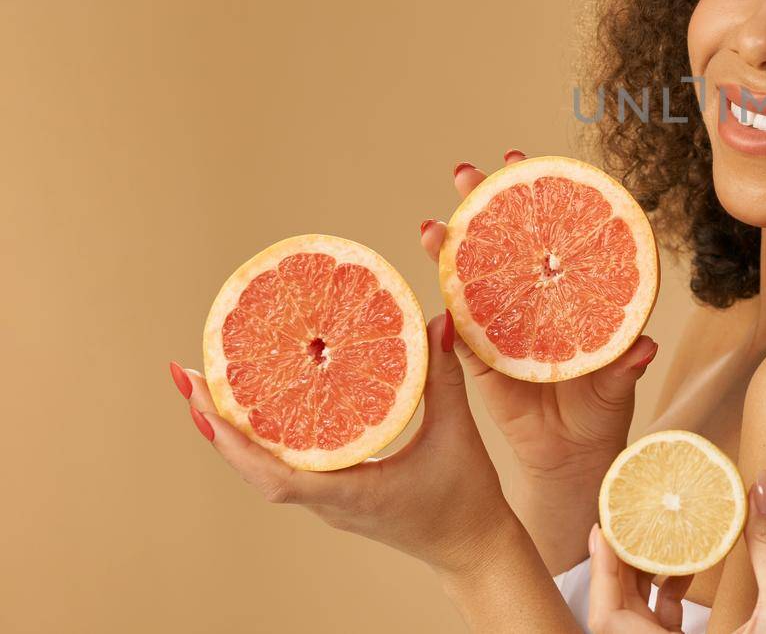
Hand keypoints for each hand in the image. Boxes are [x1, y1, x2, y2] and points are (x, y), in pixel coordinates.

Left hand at [170, 313, 519, 578]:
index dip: (232, 443)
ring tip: (211, 386)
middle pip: (254, 468)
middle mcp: (328, 502)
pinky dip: (265, 439)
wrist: (473, 548)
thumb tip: (437, 322)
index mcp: (349, 494)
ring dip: (235, 431)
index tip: (200, 405)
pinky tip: (261, 407)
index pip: (273, 476)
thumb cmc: (466, 499)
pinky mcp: (338, 495)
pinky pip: (289, 466)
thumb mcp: (457, 433)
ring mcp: (329, 501)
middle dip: (216, 423)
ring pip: (265, 469)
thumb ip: (444, 378)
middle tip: (187, 375)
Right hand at [421, 149, 655, 566]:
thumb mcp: (618, 388)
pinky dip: (443, 313)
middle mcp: (532, 302)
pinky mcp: (480, 364)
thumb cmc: (601, 412)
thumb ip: (628, 367)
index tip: (519, 159)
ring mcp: (502, 329)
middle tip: (467, 173)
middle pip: (505, 243)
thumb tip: (646, 348)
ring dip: (451, 250)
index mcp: (568, 294)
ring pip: (473, 279)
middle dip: (484, 204)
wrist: (573, 458)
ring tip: (431, 226)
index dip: (535, 196)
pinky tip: (428, 292)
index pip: (550, 234)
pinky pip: (458, 336)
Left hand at [587, 471, 765, 633]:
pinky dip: (666, 599)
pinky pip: (663, 632)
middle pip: (620, 620)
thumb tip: (762, 485)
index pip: (612, 622)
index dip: (602, 574)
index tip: (603, 529)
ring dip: (644, 582)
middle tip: (627, 521)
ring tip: (654, 536)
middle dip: (621, 568)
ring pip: (640, 626)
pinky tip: (684, 567)